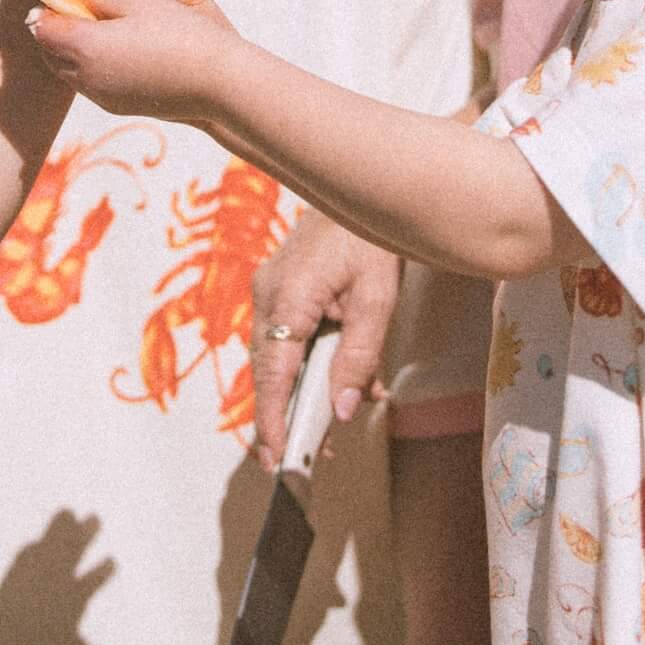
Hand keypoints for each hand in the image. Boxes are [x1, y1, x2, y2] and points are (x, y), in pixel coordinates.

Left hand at [26, 0, 230, 121]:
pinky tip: (115, 49)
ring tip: (93, 27)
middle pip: (51, 53)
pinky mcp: (118, 108)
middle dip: (55, 32)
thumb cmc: (181, 34)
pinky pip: (90, 84)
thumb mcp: (141, 2)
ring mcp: (102, 97)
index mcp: (87, 47)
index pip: (44, 28)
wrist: (218, 83)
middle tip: (71, 8)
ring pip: (69, 72)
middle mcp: (87, 77)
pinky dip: (91, 67)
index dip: (46, 9)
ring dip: (72, 51)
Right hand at [250, 213, 400, 468]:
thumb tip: (340, 410)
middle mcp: (268, 295)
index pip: (273, 374)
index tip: (276, 460)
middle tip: (304, 458)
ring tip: (326, 427)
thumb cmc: (370, 237)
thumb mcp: (377, 299)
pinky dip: (305, 364)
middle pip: (268, 371)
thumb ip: (358, 356)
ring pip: (276, 358)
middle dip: (284, 416)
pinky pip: (285, 338)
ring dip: (299, 391)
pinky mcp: (277, 289)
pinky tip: (337, 380)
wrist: (364, 184)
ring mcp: (268, 290)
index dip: (273, 421)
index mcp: (288, 297)